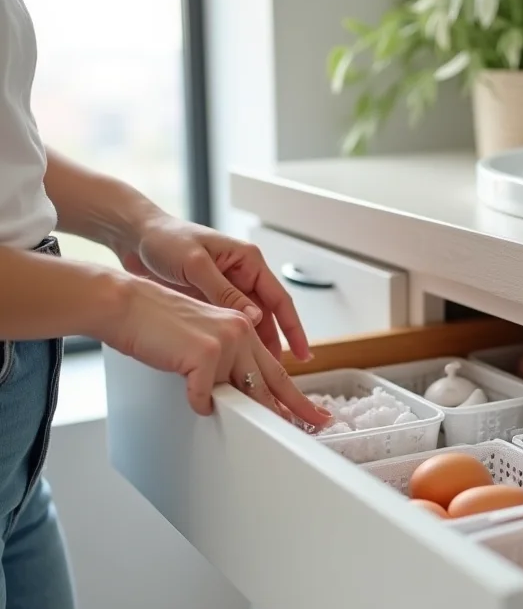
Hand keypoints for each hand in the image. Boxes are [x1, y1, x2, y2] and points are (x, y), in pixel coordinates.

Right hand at [100, 274, 332, 422]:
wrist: (126, 303)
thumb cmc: (155, 321)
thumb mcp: (202, 338)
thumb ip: (225, 361)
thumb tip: (238, 393)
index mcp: (242, 326)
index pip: (276, 368)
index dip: (296, 394)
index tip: (313, 410)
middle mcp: (240, 331)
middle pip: (272, 382)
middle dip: (292, 409)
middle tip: (313, 424)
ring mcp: (225, 342)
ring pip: (242, 392)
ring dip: (244, 413)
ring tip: (254, 430)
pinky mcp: (205, 353)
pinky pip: (205, 396)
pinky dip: (197, 403)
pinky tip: (193, 401)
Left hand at [118, 216, 308, 361]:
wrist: (133, 236)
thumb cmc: (164, 238)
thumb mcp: (196, 264)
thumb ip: (225, 292)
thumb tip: (255, 317)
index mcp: (247, 260)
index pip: (280, 299)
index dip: (294, 328)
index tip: (304, 352)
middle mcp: (242, 275)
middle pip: (269, 316)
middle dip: (276, 344)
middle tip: (279, 373)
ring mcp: (226, 288)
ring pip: (250, 324)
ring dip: (255, 347)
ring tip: (257, 372)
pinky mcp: (210, 300)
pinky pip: (230, 326)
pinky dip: (234, 343)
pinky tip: (234, 361)